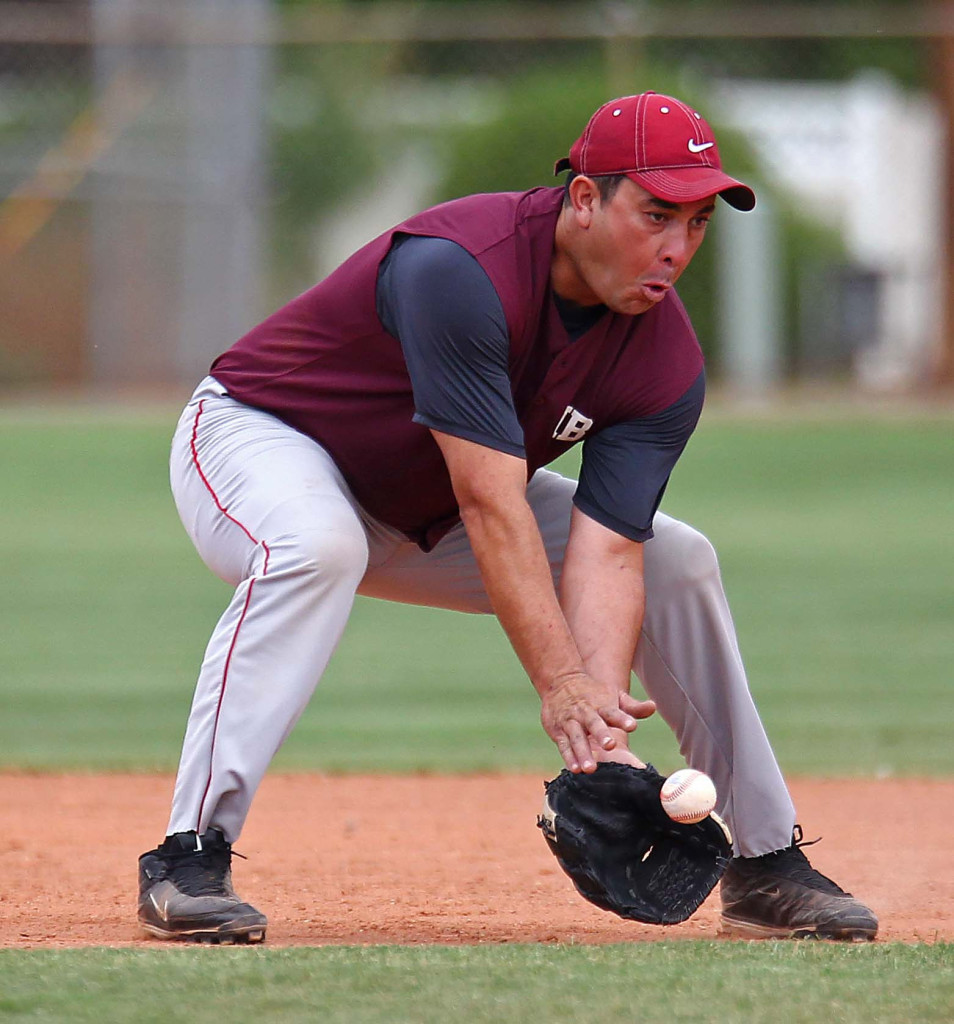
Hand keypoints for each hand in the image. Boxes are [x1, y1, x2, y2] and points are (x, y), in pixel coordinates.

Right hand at [540, 672, 655, 772]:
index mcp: (602, 705)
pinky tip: (575, 768)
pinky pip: (564, 745)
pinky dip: (569, 757)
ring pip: (577, 738)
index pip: (613, 712)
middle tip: (610, 745)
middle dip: (601, 734)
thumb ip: (633, 707)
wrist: (560, 681)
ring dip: (583, 753)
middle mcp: (586, 713)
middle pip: (594, 724)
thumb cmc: (593, 693)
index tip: (632, 726)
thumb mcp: (613, 695)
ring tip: (590, 769)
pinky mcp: (558, 731)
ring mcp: (571, 722)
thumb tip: (653, 707)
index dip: (622, 719)